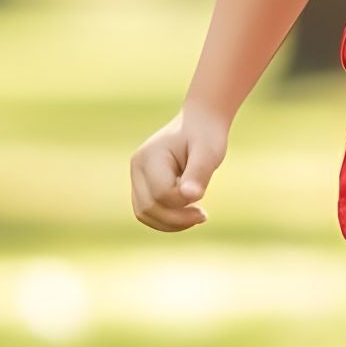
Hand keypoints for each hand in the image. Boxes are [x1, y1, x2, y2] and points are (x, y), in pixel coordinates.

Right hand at [130, 98, 229, 231]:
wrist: (199, 123)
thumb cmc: (206, 135)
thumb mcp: (209, 152)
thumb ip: (199, 173)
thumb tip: (191, 196)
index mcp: (149, 157)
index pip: (161, 194)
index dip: (183, 202)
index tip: (202, 194)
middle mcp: (137, 167)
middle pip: (148, 208)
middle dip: (177, 219)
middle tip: (204, 215)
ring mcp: (136, 177)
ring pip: (144, 214)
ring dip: (171, 222)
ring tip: (197, 215)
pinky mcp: (142, 185)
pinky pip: (148, 211)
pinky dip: (167, 219)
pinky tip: (188, 213)